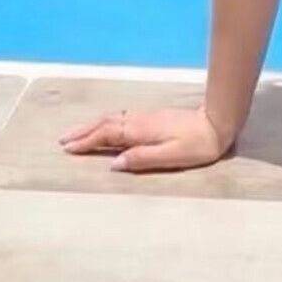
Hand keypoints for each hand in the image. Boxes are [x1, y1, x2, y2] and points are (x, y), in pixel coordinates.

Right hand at [59, 103, 232, 174]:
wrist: (218, 122)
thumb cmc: (198, 145)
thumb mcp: (171, 157)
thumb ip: (142, 159)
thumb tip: (114, 164)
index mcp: (142, 131)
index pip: (108, 135)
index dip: (87, 142)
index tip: (68, 148)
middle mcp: (140, 121)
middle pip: (106, 124)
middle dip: (84, 131)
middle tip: (63, 140)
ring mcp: (147, 117)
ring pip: (113, 119)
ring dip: (93, 126)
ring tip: (77, 134)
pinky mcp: (153, 117)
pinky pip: (122, 119)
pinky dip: (106, 123)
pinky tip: (105, 128)